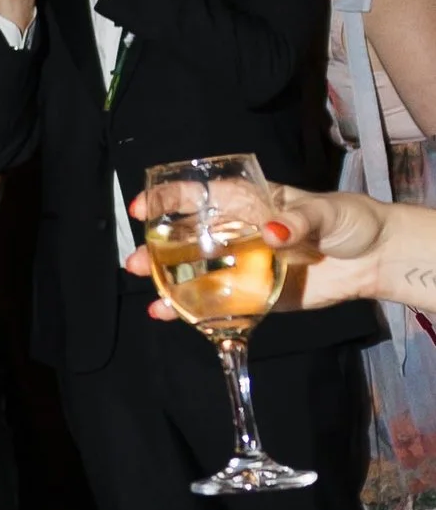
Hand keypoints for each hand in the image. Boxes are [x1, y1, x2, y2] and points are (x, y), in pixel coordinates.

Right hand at [126, 178, 385, 312]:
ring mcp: (243, 265)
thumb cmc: (349, 222)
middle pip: (186, 236)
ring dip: (164, 279)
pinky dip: (191, 310)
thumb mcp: (326, 213)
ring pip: (194, 271)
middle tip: (134, 261)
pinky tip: (168, 314)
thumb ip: (299, 221)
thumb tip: (272, 233)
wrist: (375, 261)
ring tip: (145, 288)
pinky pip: (217, 302)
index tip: (142, 208)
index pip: (200, 195)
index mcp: (250, 202)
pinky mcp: (254, 295)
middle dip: (155, 247)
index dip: (168, 199)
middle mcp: (238, 232)